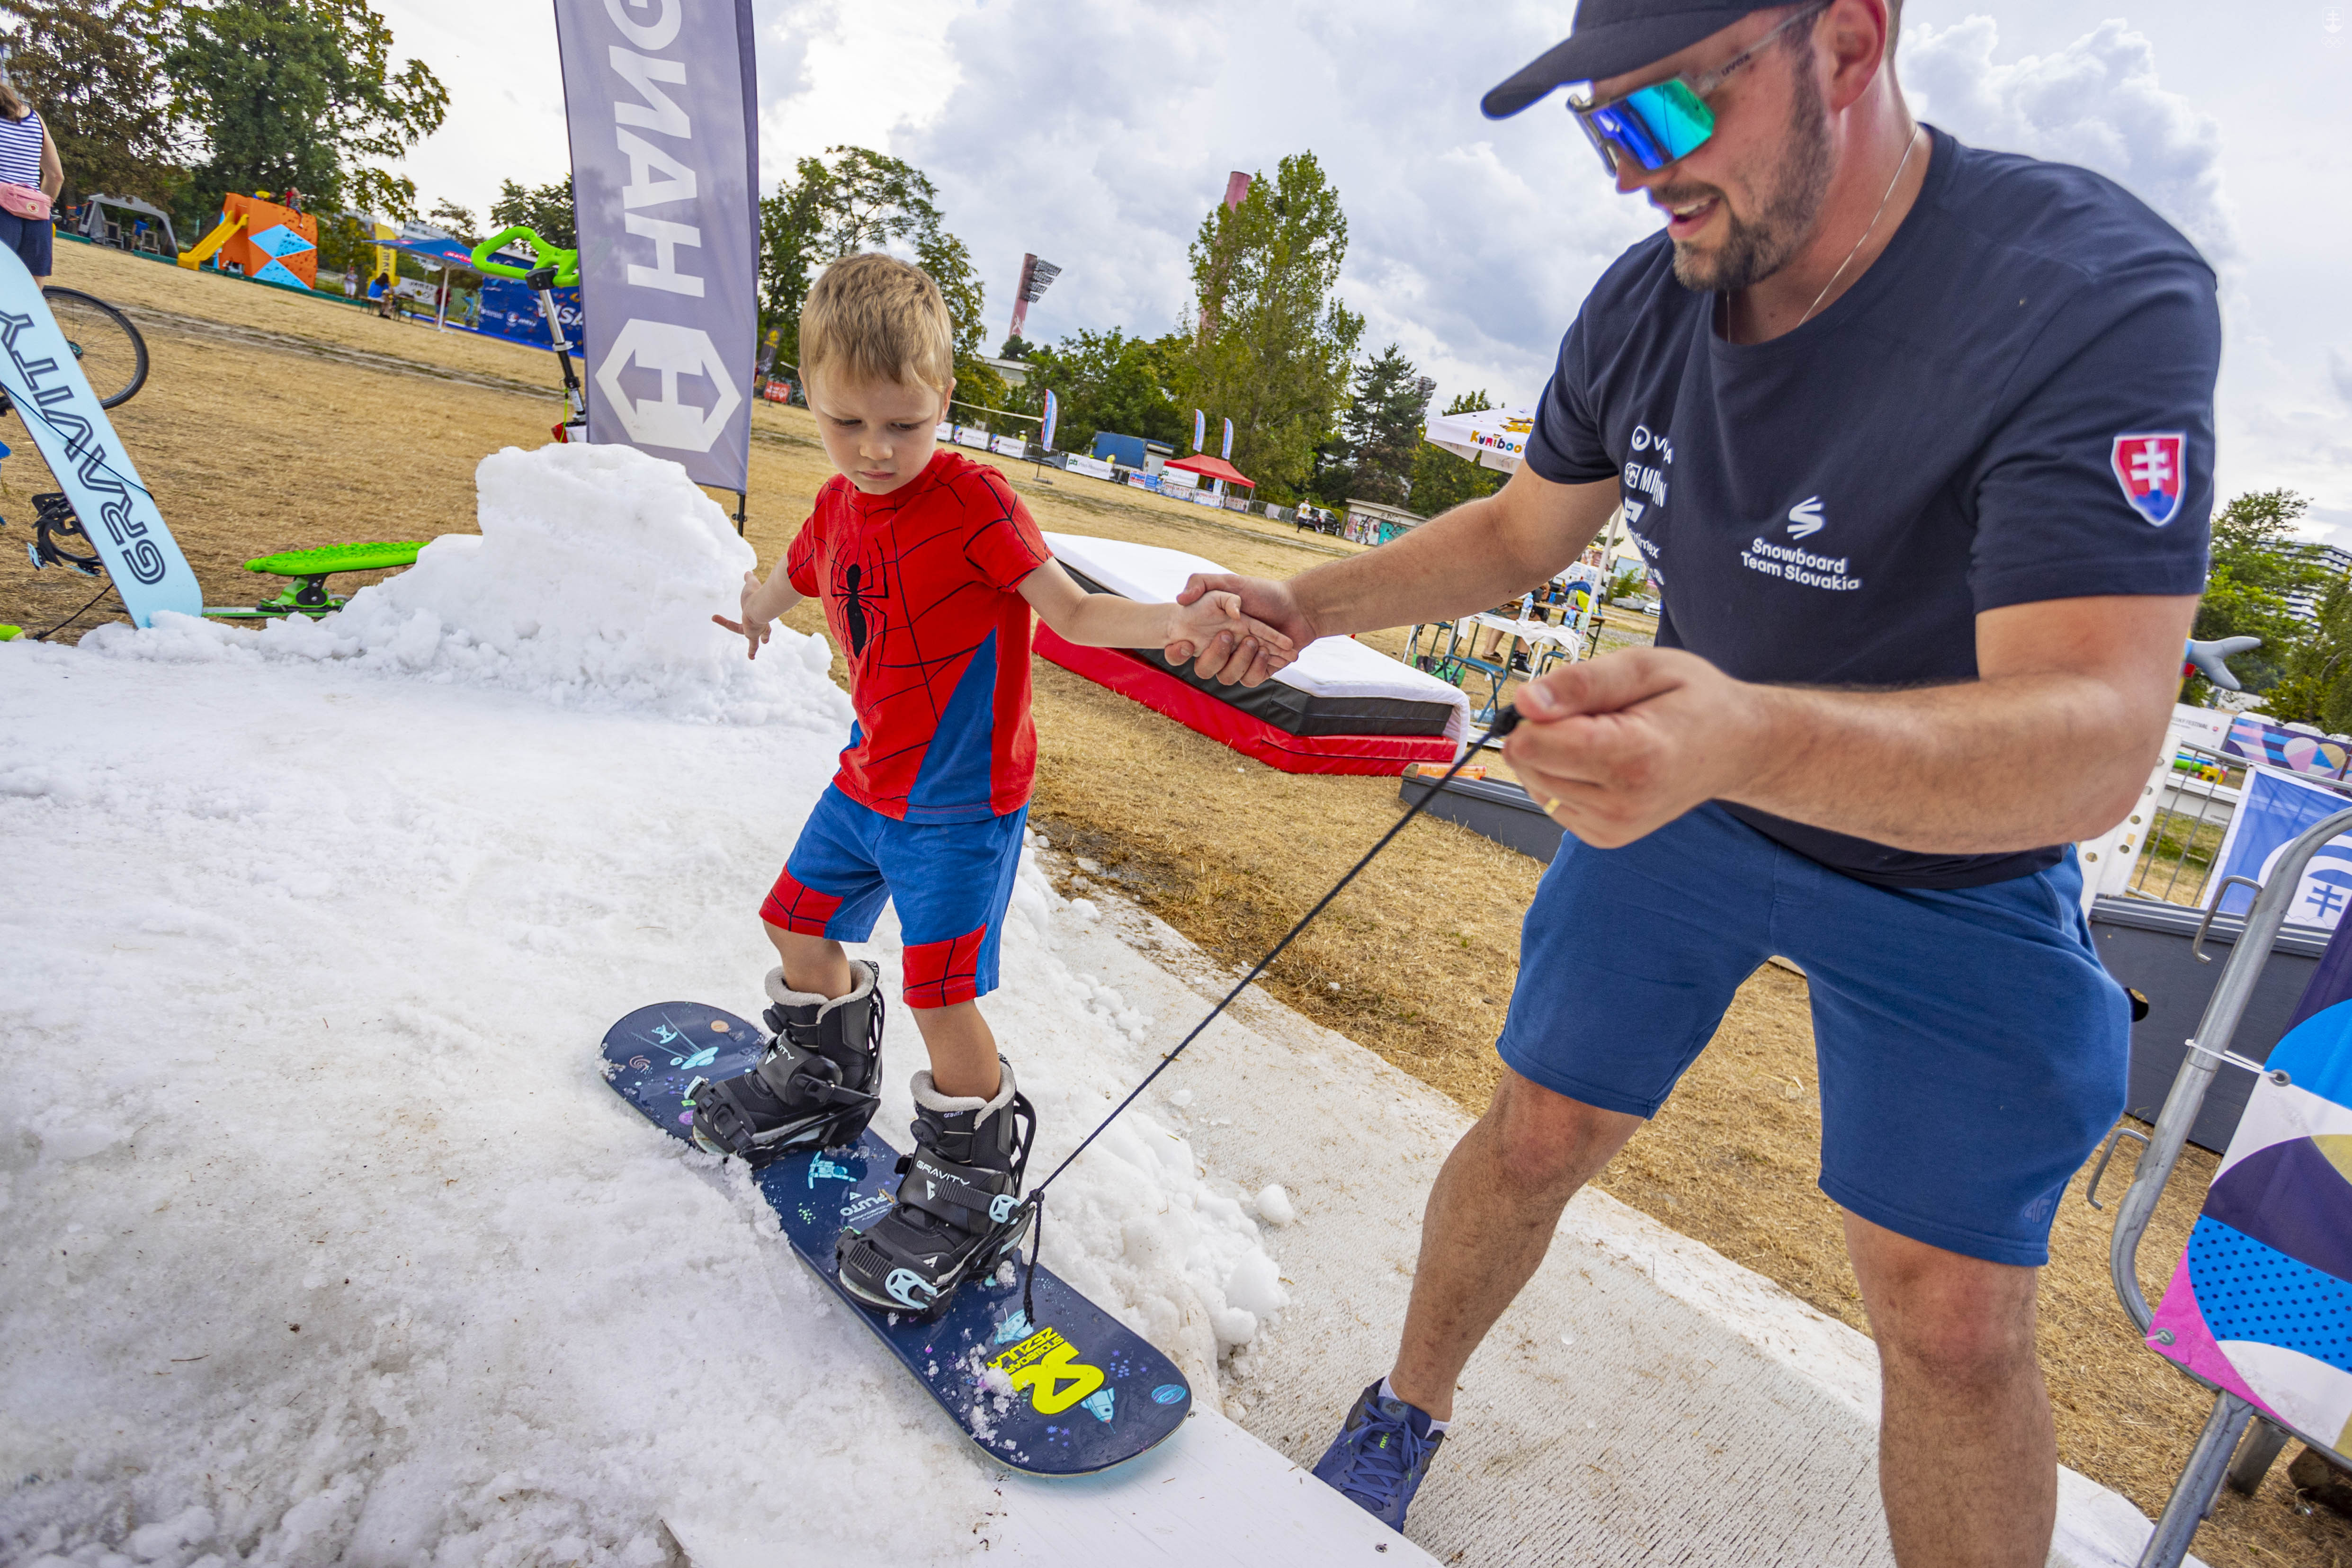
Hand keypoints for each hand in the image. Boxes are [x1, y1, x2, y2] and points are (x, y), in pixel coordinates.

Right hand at [711, 569, 773, 659]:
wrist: (759, 604)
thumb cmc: (756, 594)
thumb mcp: (751, 585)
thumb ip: (750, 579)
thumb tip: (748, 572)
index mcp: (762, 612)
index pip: (764, 615)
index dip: (765, 619)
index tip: (767, 624)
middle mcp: (762, 622)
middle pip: (764, 630)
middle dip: (764, 634)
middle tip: (765, 640)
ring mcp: (757, 630)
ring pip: (754, 639)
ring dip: (753, 647)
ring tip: (752, 656)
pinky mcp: (752, 634)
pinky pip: (752, 645)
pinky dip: (752, 651)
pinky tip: (752, 658)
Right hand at [1170, 573, 1318, 685]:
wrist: (1298, 606)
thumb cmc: (1263, 592)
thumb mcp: (1229, 581)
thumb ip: (1201, 582)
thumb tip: (1182, 600)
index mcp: (1209, 632)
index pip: (1180, 650)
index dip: (1176, 653)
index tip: (1184, 642)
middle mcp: (1222, 650)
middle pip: (1204, 669)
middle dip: (1215, 655)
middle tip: (1228, 635)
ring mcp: (1240, 662)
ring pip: (1227, 678)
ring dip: (1241, 660)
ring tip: (1256, 642)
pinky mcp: (1259, 670)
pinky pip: (1249, 681)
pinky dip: (1258, 666)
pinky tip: (1267, 651)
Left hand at [1503, 647, 1775, 847]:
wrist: (1737, 748)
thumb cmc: (1694, 700)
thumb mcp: (1645, 667)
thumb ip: (1582, 683)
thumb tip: (1525, 703)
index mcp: (1634, 758)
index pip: (1535, 745)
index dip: (1537, 714)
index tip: (1572, 698)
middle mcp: (1621, 805)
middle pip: (1528, 764)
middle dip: (1546, 732)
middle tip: (1599, 716)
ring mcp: (1613, 828)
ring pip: (1533, 784)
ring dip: (1554, 755)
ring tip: (1607, 738)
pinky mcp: (1605, 837)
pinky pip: (1550, 800)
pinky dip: (1564, 776)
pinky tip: (1603, 761)